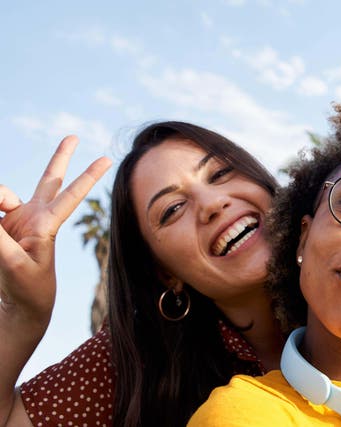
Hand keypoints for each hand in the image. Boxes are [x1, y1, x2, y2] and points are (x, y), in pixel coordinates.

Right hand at [0, 136, 110, 322]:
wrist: (22, 303)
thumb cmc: (27, 286)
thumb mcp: (12, 265)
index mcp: (47, 224)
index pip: (70, 195)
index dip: (87, 176)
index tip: (106, 160)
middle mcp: (35, 215)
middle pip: (49, 179)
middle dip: (61, 157)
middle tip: (74, 137)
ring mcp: (16, 218)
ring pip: (3, 192)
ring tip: (1, 226)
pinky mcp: (0, 225)